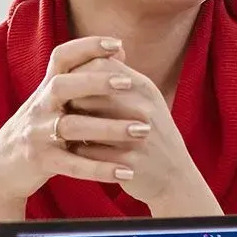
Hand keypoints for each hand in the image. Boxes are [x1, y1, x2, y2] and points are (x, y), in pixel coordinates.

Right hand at [0, 36, 146, 236]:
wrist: (4, 167)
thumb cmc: (42, 127)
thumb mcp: (55, 100)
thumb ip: (84, 78)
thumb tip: (119, 51)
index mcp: (47, 88)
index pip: (62, 57)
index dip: (86, 46)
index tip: (116, 43)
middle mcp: (40, 106)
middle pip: (63, 86)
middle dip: (96, 82)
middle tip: (129, 83)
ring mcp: (38, 134)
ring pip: (73, 126)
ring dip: (110, 128)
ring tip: (143, 130)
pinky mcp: (41, 162)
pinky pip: (73, 165)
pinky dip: (101, 169)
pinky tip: (127, 171)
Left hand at [65, 64, 221, 216]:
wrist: (175, 177)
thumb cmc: (152, 135)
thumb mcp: (143, 101)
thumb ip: (116, 79)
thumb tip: (81, 59)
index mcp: (144, 88)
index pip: (100, 64)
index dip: (78, 74)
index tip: (68, 85)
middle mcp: (143, 108)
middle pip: (90, 92)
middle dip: (71, 101)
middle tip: (61, 109)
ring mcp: (137, 136)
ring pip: (86, 122)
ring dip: (71, 126)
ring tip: (64, 129)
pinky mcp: (130, 162)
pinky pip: (90, 152)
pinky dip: (79, 151)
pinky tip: (75, 153)